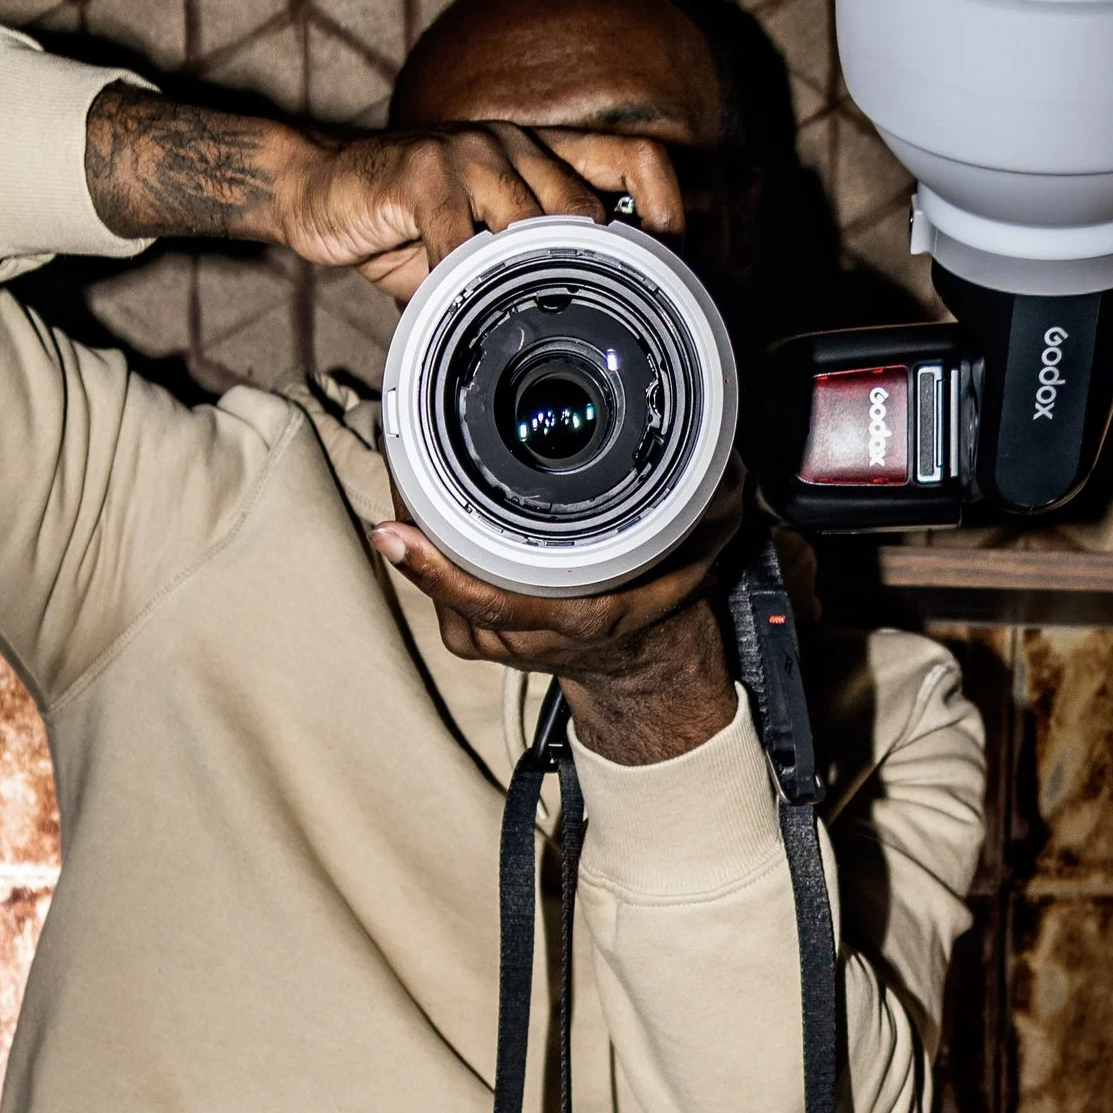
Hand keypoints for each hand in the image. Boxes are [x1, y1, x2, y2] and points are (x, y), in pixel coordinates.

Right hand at [268, 123, 684, 301]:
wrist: (322, 191)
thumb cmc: (407, 222)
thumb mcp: (479, 244)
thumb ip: (525, 269)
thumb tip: (585, 331)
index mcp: (544, 154)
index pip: (636, 158)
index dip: (666, 211)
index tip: (675, 271)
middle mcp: (518, 144)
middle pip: (588, 203)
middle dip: (600, 272)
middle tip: (608, 332)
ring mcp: (471, 154)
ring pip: (530, 220)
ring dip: (533, 280)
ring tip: (537, 329)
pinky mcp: (422, 173)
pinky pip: (457, 241)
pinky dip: (463, 285)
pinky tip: (461, 315)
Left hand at [372, 465, 747, 762]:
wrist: (641, 661)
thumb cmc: (661, 591)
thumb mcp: (700, 541)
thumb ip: (711, 496)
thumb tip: (719, 451)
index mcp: (576, 616)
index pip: (488, 598)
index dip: (434, 566)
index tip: (394, 528)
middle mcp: (523, 636)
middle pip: (442, 582)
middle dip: (412, 518)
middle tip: (394, 453)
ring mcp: (490, 640)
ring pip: (430, 582)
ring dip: (411, 523)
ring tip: (401, 458)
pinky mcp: (468, 635)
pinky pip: (431, 586)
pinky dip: (419, 542)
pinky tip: (414, 496)